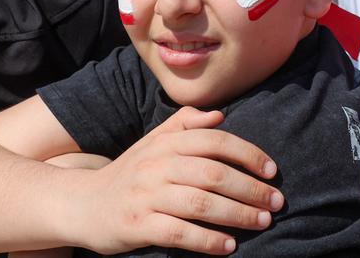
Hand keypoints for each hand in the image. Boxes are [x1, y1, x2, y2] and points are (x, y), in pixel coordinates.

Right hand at [79, 106, 282, 254]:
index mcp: (165, 143)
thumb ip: (184, 125)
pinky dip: (207, 240)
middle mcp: (156, 166)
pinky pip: (179, 234)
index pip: (214, 141)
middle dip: (250, 188)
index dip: (248, 153)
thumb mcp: (153, 143)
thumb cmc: (130, 173)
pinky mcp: (138, 226)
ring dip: (237, 214)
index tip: (271, 170)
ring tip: (261, 222)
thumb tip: (219, 115)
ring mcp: (146, 196)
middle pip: (213, 173)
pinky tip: (228, 246)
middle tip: (276, 202)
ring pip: (200, 203)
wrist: (82, 203)